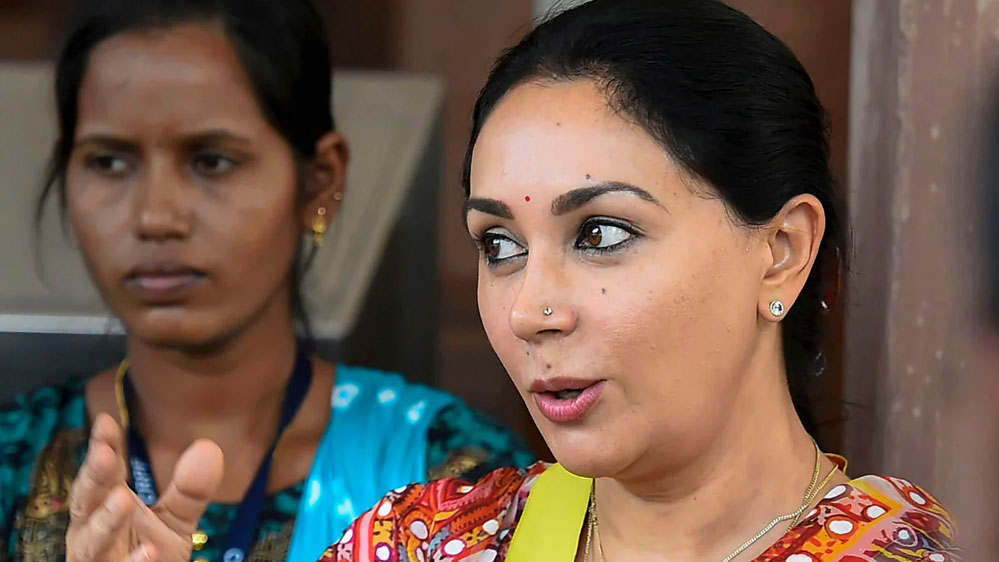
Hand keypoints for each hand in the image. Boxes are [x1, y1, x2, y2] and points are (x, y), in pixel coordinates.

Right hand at [66, 413, 223, 561]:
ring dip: (105, 521)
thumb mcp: (174, 520)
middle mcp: (91, 531)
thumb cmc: (149, 553)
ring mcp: (98, 559)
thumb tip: (209, 447)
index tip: (107, 422)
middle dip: (93, 478)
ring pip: (92, 542)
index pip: (104, 473)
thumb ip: (189, 489)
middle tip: (104, 455)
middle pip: (87, 502)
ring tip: (122, 499)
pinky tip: (149, 551)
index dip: (103, 448)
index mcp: (106, 506)